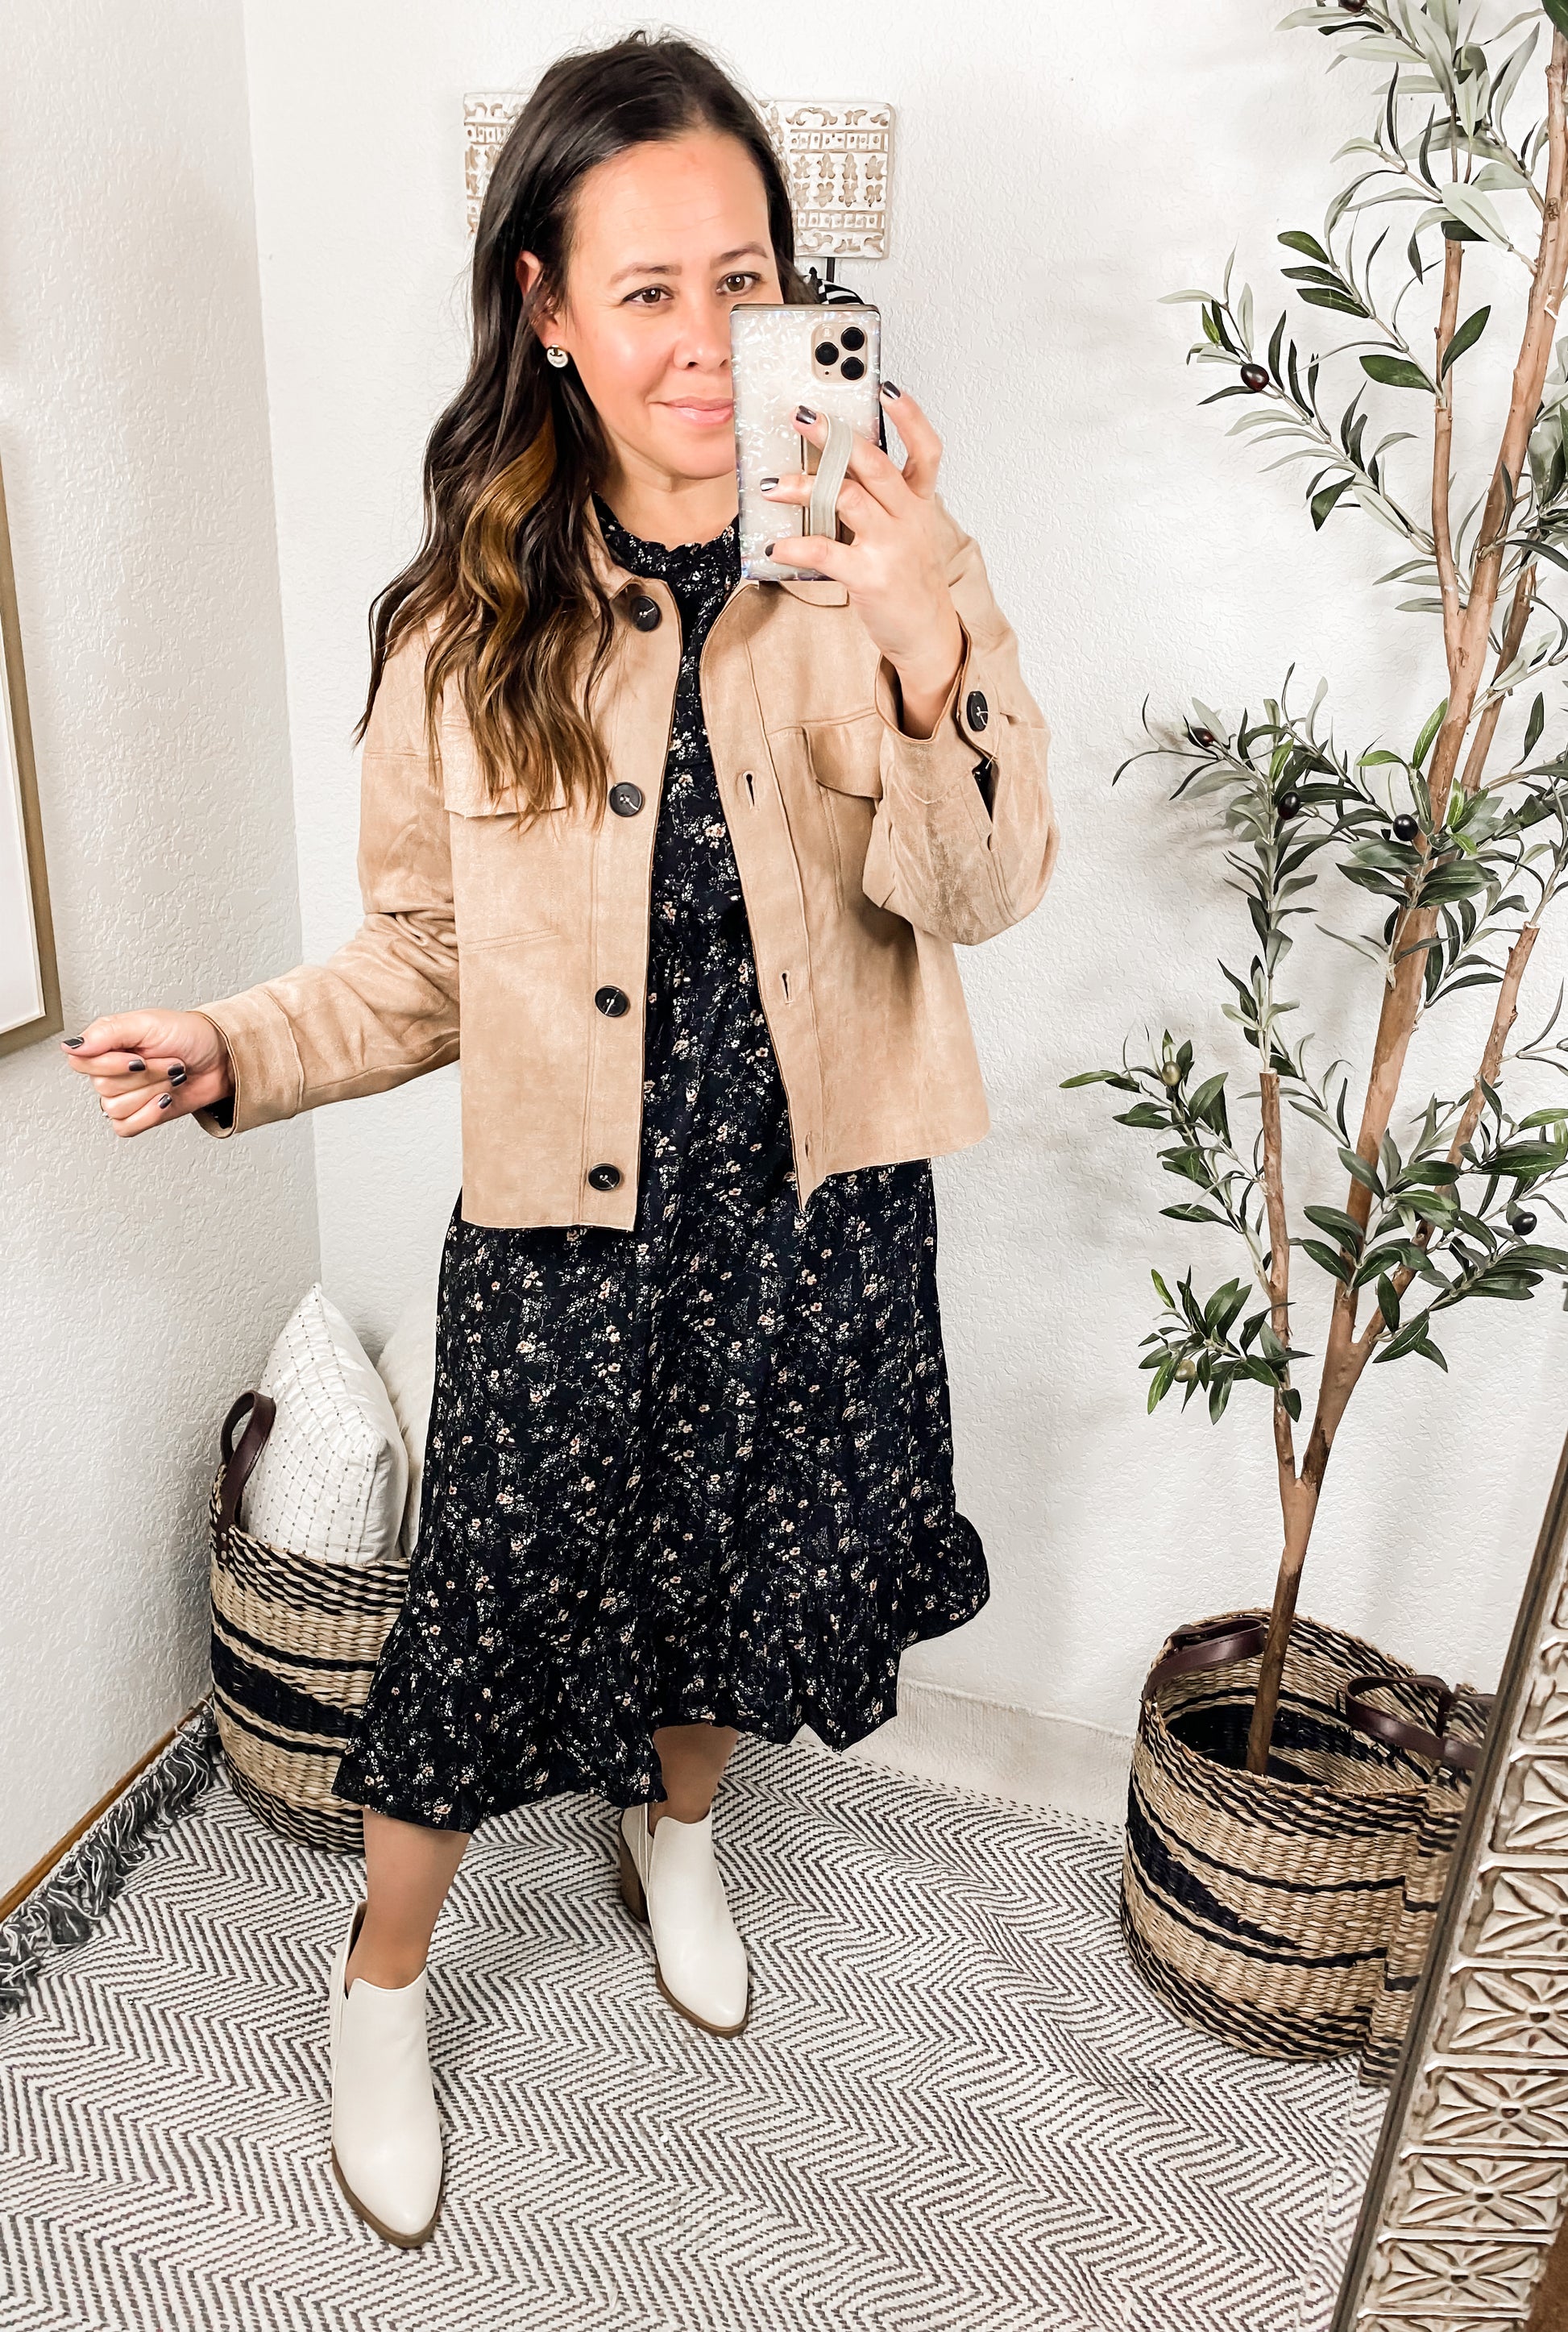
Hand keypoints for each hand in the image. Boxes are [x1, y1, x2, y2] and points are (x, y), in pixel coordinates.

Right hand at [60, 1009, 233, 1137]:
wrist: (221, 1059)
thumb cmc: (189, 1036)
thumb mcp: (147, 1022)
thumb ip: (107, 1032)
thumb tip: (73, 1046)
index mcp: (107, 1046)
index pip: (81, 1063)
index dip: (111, 1064)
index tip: (138, 1055)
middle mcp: (112, 1071)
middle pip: (104, 1087)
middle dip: (146, 1075)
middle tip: (168, 1062)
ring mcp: (125, 1095)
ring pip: (116, 1108)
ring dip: (152, 1091)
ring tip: (171, 1078)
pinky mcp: (140, 1116)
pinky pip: (125, 1127)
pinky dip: (148, 1115)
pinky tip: (164, 1100)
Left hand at [762, 382, 964, 735]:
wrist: (926, 633)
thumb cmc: (907, 579)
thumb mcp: (905, 532)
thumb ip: (877, 500)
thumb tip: (826, 470)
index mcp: (918, 503)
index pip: (925, 449)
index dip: (909, 416)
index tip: (885, 386)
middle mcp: (908, 518)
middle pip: (874, 463)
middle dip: (834, 435)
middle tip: (800, 416)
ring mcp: (891, 546)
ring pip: (847, 498)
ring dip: (805, 486)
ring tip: (774, 484)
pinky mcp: (870, 576)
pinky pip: (826, 552)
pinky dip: (795, 547)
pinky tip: (774, 546)